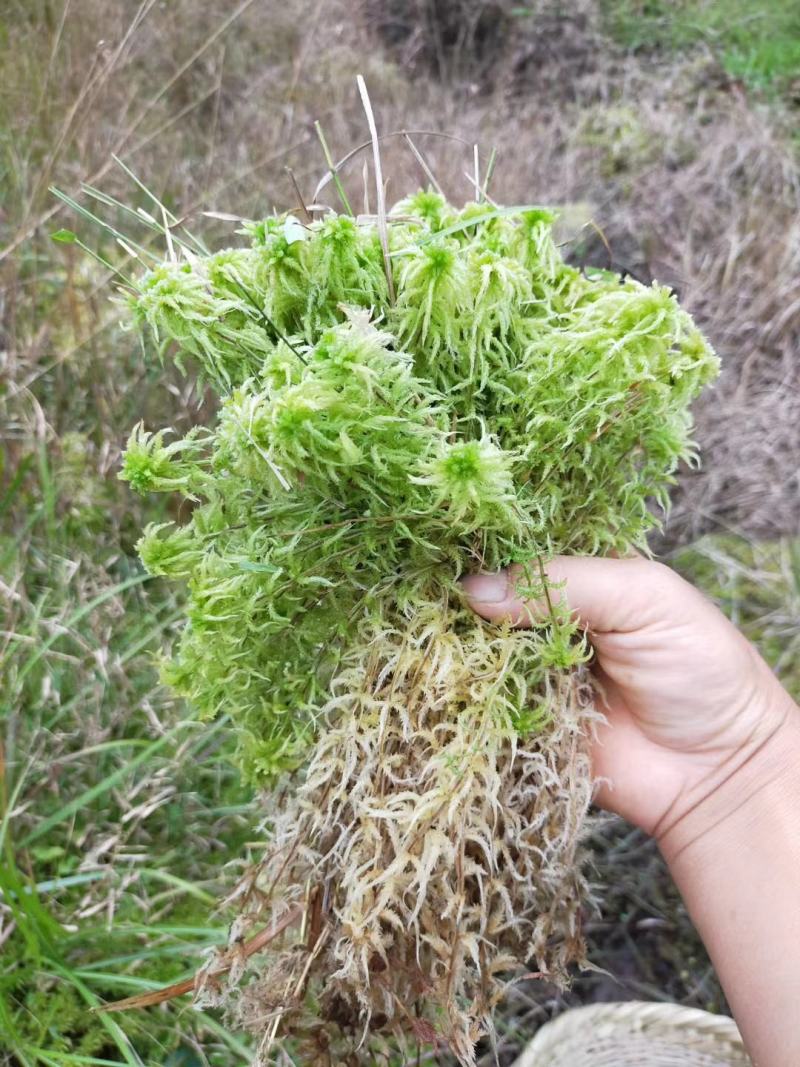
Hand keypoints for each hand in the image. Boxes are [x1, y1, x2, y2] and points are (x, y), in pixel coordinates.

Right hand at [462, 557, 795, 840]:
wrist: (717, 771)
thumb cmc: (698, 668)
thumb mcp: (642, 598)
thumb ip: (564, 584)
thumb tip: (475, 590)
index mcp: (584, 579)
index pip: (523, 549)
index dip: (487, 545)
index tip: (443, 539)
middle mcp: (551, 621)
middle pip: (489, 599)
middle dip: (464, 598)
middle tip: (430, 594)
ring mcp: (533, 672)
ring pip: (476, 651)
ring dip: (457, 648)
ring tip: (428, 637)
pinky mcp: (522, 722)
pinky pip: (480, 705)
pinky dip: (463, 697)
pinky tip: (443, 682)